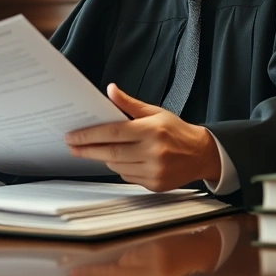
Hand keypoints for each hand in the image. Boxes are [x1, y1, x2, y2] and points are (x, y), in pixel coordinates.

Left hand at [64, 83, 220, 191]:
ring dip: (104, 158)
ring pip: (117, 166)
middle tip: (72, 146)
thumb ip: (130, 104)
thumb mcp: (155, 112)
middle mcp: (153, 151)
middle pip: (111, 152)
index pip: (113, 132)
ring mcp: (154, 170)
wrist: (202, 154)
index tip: (73, 136)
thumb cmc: (177, 131)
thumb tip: (110, 90)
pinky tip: (121, 160)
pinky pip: (127, 177)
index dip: (89, 135)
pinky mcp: (155, 184)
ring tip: (96, 150)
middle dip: (88, 150)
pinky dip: (120, 168)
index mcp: (151, 130)